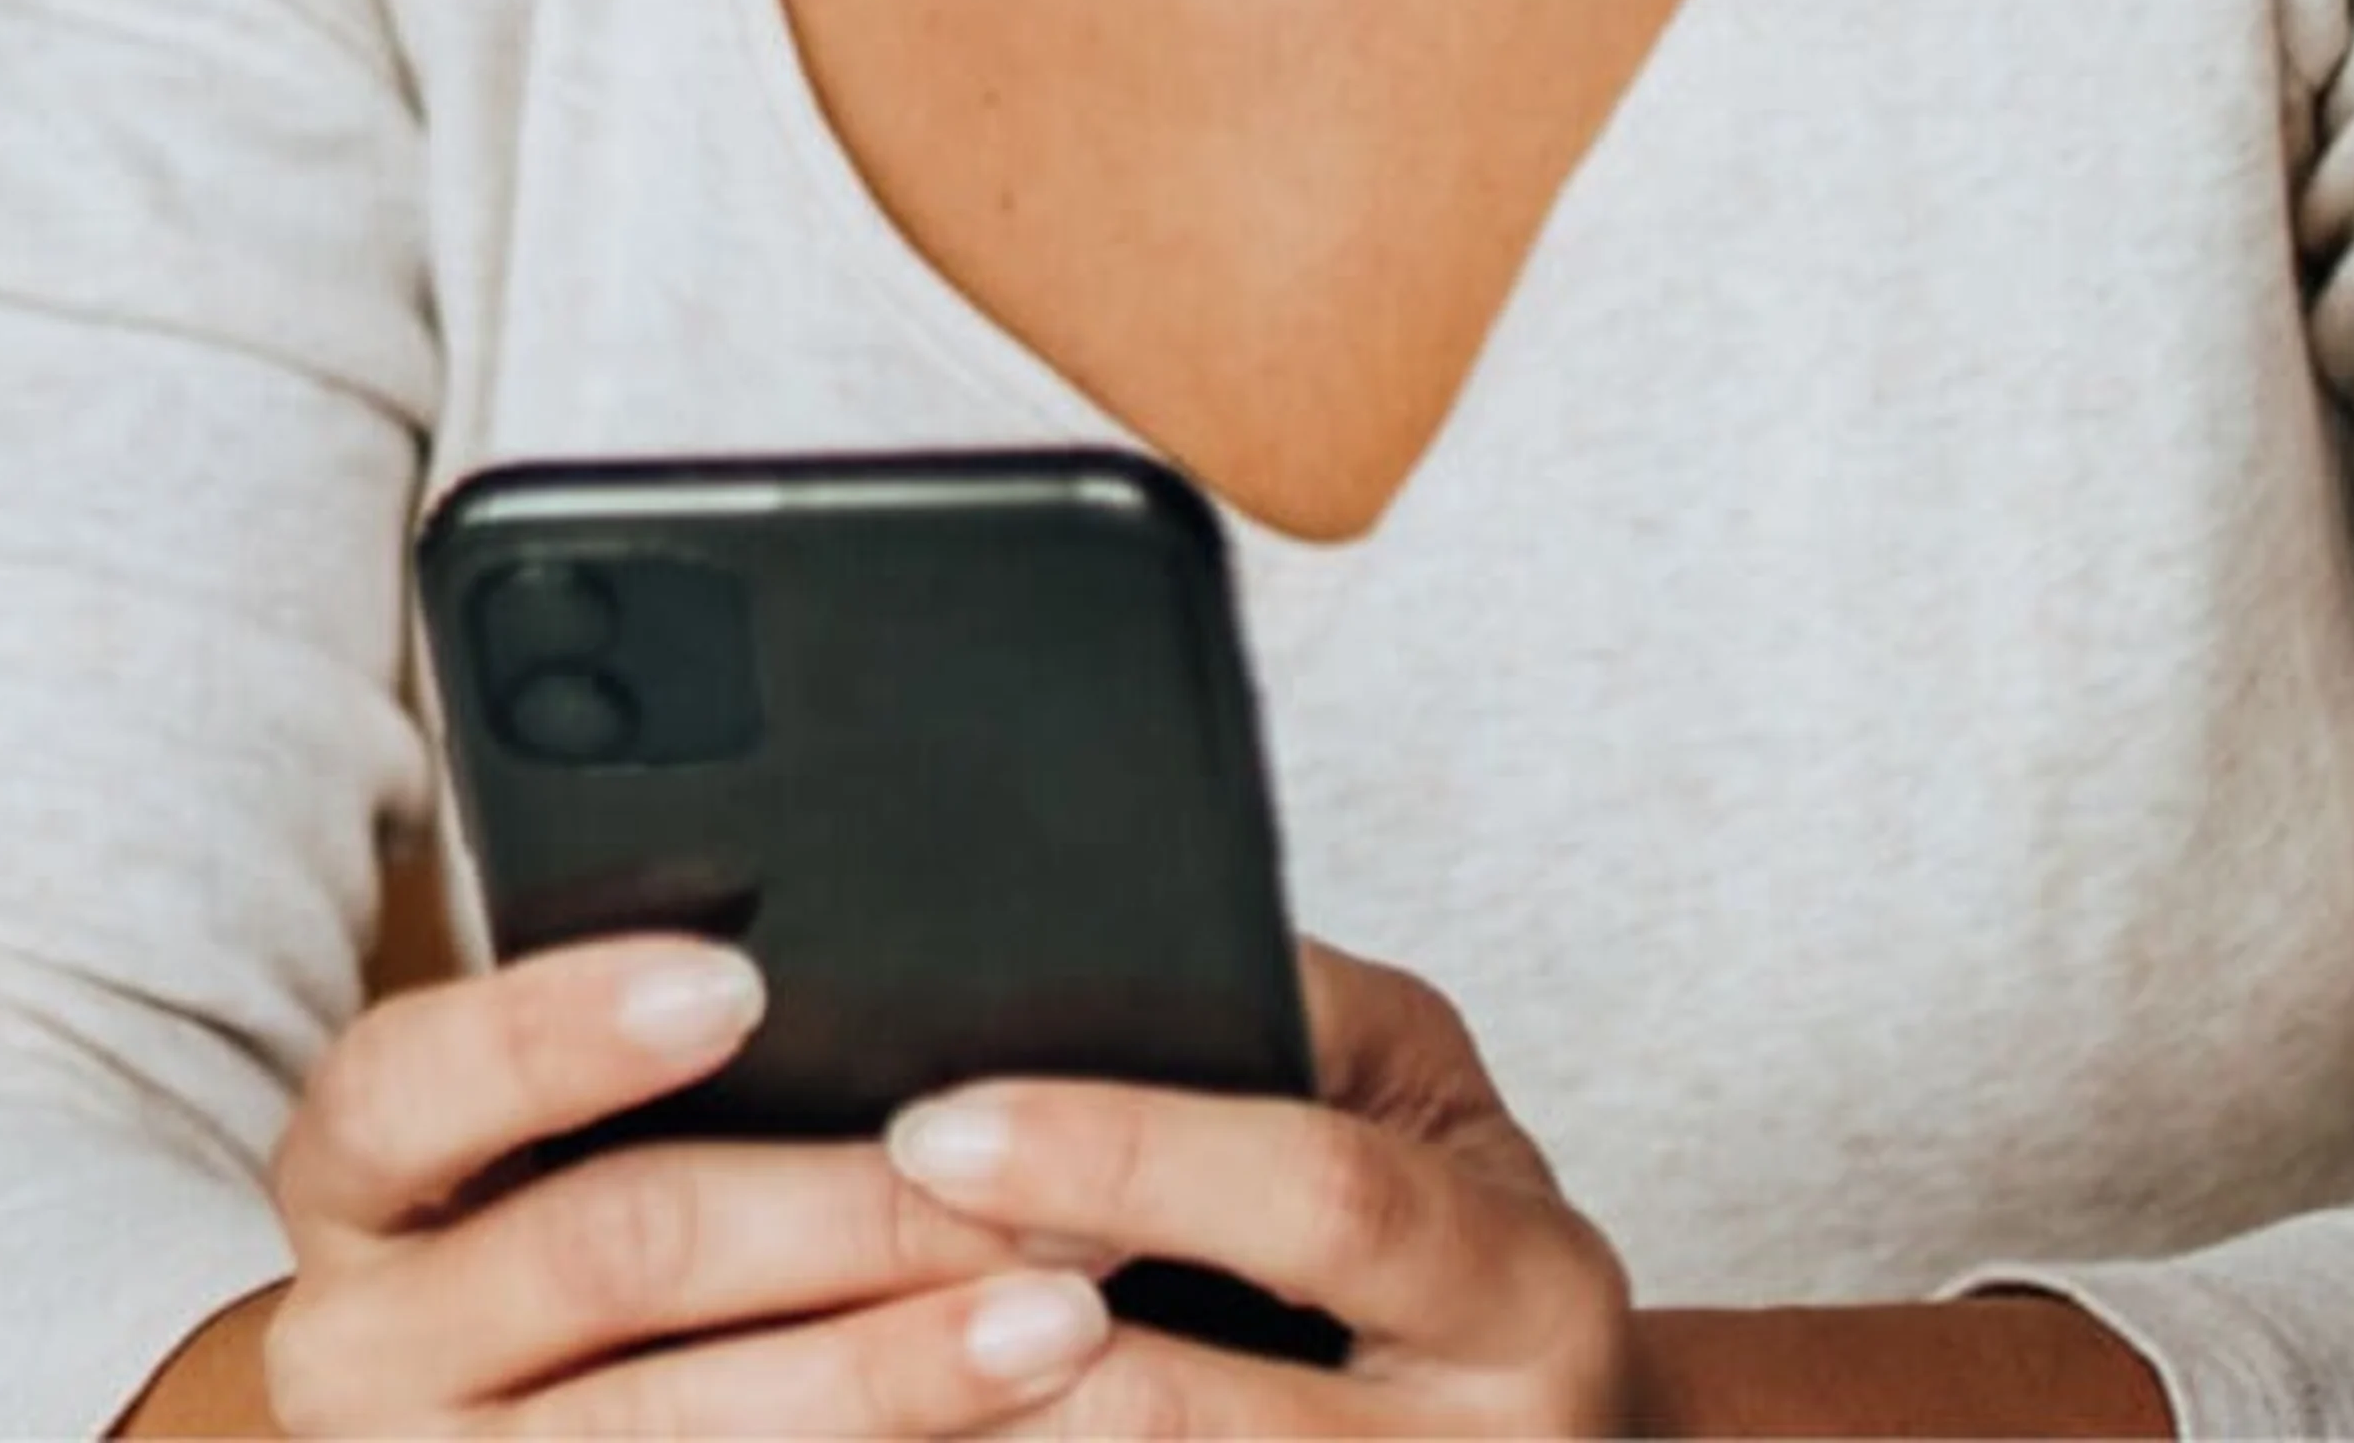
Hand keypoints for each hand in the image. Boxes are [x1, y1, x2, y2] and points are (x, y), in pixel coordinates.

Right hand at [249, 936, 1125, 1433]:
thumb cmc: (526, 1230)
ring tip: (1062, 1319)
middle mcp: (359, 1350)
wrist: (436, 1440)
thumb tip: (835, 971)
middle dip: (842, 1219)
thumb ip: (627, 1055)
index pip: (413, 1081)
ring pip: (675, 1431)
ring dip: (892, 1375)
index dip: (566, 1028)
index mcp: (353, 1185)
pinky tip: (1009, 1438)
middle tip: (1029, 1186)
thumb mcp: (510, 1140)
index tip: (741, 982)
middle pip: (606, 1255)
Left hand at [881, 938, 1639, 1434]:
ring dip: (981, 1439)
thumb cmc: (1460, 1246)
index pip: (1321, 1199)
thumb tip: (1104, 958)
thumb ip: (1308, 1025)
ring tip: (826, 1380)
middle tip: (847, 1260)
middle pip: (1201, 1413)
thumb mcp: (1427, 1103)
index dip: (1129, 1155)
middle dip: (1002, 1342)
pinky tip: (910, 1436)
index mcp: (1526, 1287)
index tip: (943, 1122)